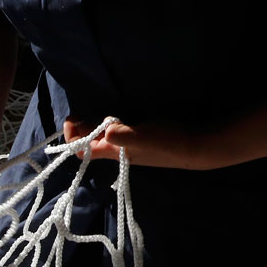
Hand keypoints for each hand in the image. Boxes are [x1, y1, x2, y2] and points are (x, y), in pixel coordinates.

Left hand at [62, 117, 212, 170]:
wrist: (195, 147)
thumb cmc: (168, 142)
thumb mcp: (145, 136)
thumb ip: (125, 135)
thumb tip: (107, 131)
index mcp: (114, 152)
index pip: (82, 151)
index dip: (71, 138)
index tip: (71, 119)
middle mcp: (117, 152)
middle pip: (89, 145)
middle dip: (78, 131)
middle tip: (75, 114)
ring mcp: (128, 147)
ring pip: (101, 140)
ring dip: (90, 128)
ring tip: (87, 114)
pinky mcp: (139, 140)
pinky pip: (115, 135)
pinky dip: (107, 126)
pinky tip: (112, 117)